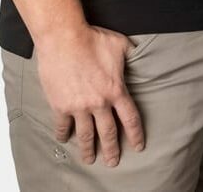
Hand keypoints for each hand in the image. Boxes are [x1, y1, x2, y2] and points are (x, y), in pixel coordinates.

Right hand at [35, 24, 144, 166]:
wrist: (64, 39)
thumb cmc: (93, 39)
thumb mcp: (121, 45)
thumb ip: (132, 54)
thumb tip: (142, 53)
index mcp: (116, 90)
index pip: (130, 118)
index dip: (135, 134)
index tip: (138, 146)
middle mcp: (99, 103)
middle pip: (108, 132)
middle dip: (111, 149)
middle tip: (113, 162)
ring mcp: (78, 106)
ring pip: (85, 135)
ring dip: (88, 149)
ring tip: (90, 159)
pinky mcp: (60, 105)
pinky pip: (63, 126)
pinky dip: (64, 135)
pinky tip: (65, 140)